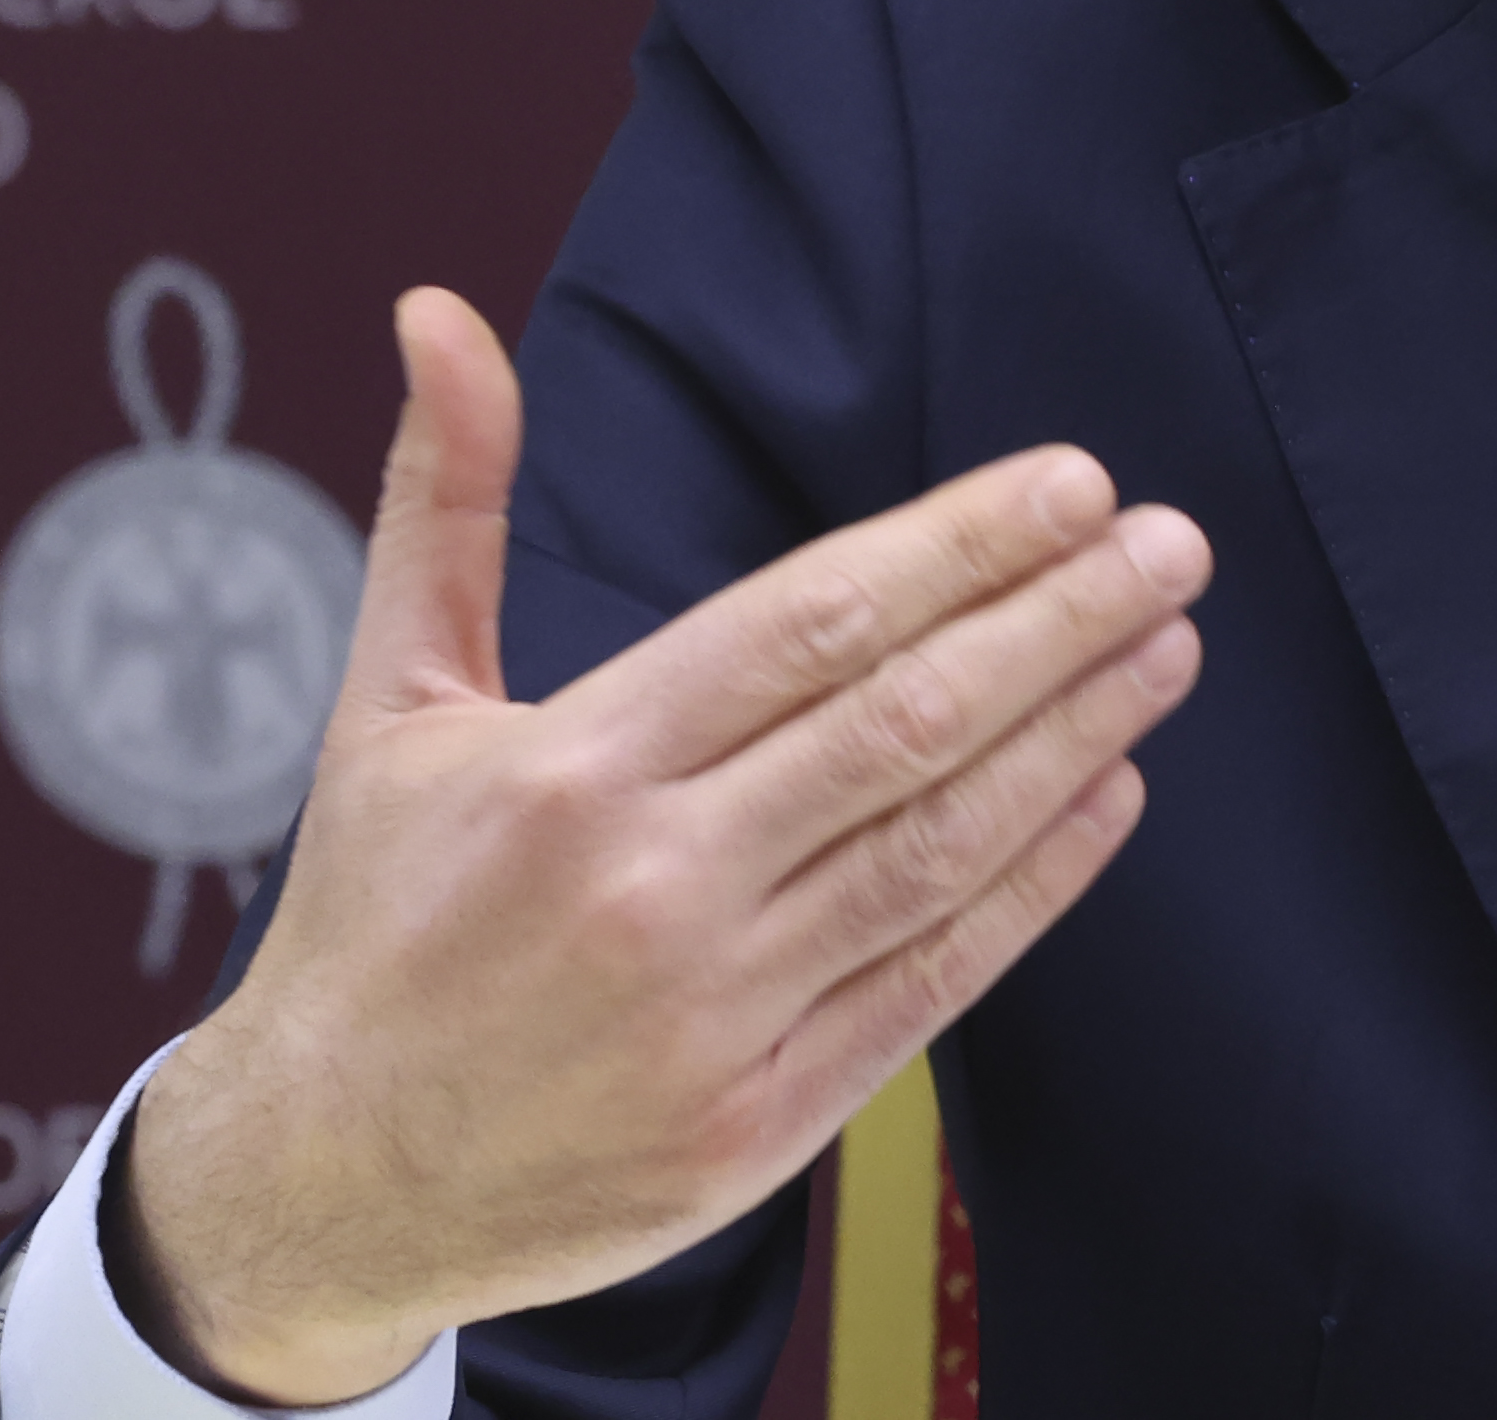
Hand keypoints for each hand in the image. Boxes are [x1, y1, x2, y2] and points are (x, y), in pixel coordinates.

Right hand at [112, 287, 1209, 1407]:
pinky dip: (1038, 883)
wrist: (323, 1183)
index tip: (1075, 484)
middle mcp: (655, 886)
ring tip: (1168, 644)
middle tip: (1173, 544)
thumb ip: (446, 499)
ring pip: (940, 844)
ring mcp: (716, 1014)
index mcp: (575, 767)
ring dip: (1076, 733)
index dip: (959, 547)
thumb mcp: (386, 696)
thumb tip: (444, 313)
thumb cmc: (374, 912)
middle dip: (1059, 618)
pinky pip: (932, 980)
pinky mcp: (759, 1124)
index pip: (810, 623)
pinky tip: (1112, 791)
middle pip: (904, 720)